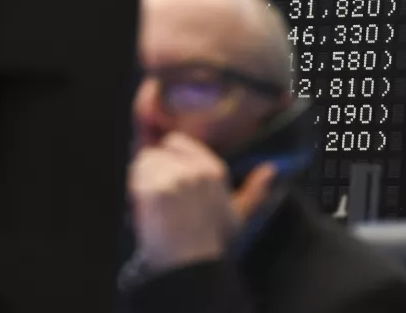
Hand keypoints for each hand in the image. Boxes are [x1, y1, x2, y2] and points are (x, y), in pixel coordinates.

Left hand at [129, 132, 276, 271]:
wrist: (191, 264)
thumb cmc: (213, 241)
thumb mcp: (239, 215)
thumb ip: (254, 191)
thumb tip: (271, 169)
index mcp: (214, 170)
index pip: (176, 141)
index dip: (168, 157)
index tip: (168, 177)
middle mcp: (195, 170)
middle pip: (156, 151)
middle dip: (153, 168)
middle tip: (158, 194)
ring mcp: (174, 179)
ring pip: (142, 162)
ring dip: (142, 178)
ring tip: (151, 202)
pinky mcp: (154, 191)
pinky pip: (134, 177)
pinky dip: (134, 190)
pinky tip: (144, 207)